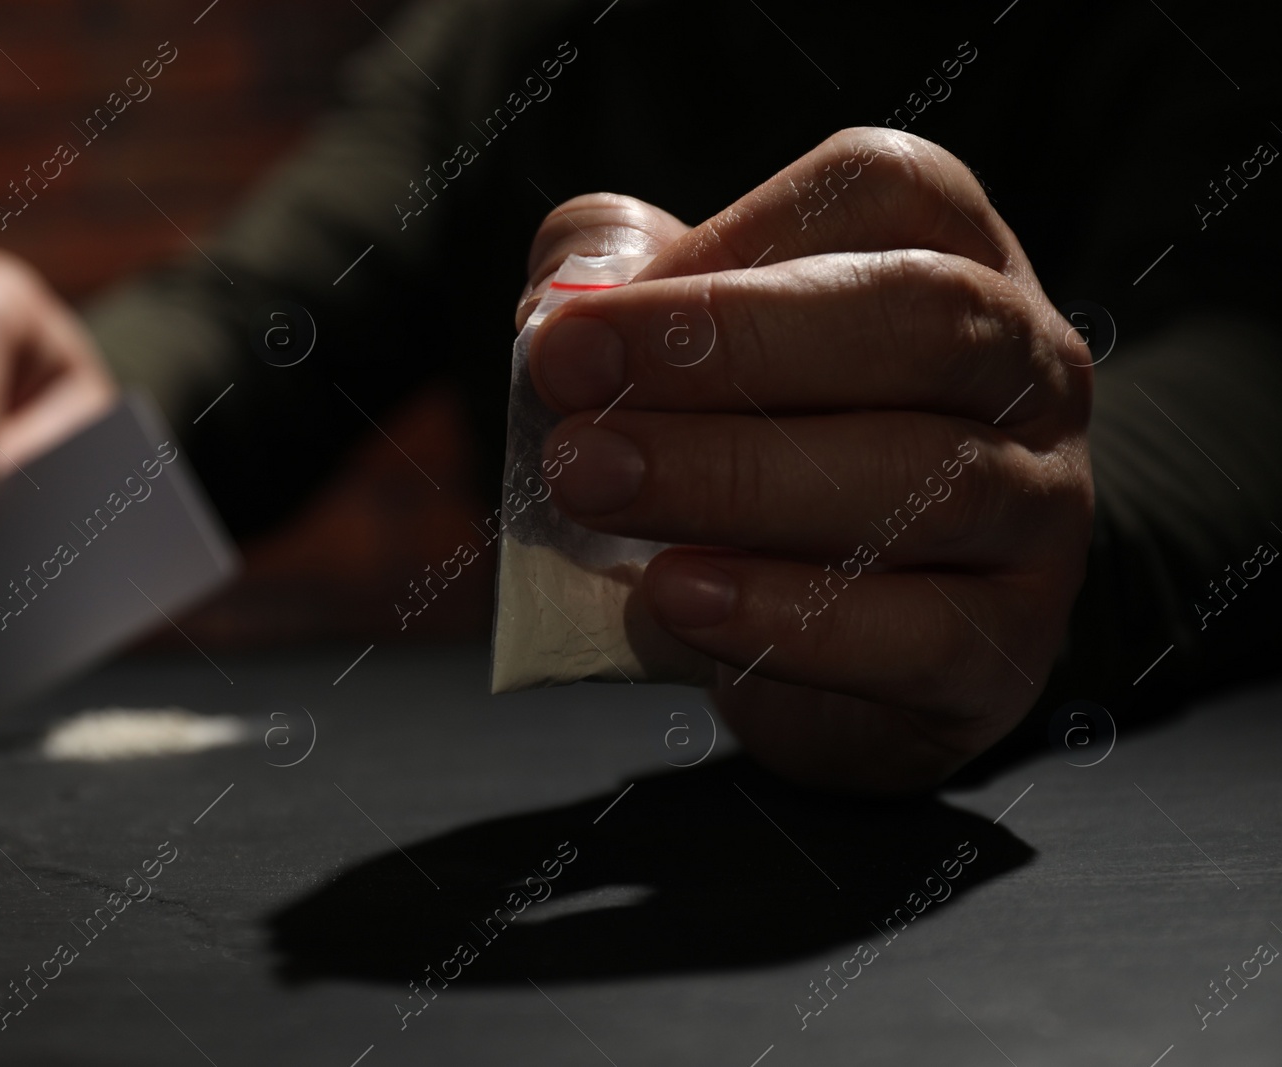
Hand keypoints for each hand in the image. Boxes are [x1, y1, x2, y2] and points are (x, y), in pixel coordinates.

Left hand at [527, 129, 1094, 791]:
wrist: (816, 641)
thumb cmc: (748, 453)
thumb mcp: (681, 346)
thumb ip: (617, 282)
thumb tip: (566, 298)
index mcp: (953, 253)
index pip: (885, 191)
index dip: (736, 236)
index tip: (590, 317)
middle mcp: (1026, 366)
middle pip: (920, 316)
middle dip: (732, 349)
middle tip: (572, 390)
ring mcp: (1042, 507)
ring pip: (930, 479)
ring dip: (736, 481)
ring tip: (595, 486)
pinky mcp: (1013, 643)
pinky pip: (926, 631)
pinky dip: (790, 616)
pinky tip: (679, 599)